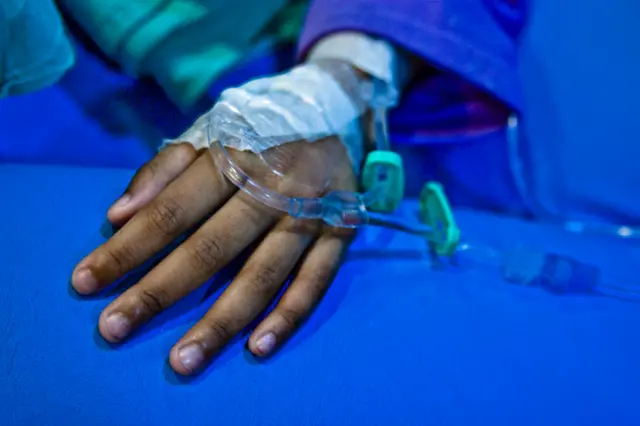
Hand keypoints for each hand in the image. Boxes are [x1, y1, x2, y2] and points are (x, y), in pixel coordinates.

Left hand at [71, 137, 356, 374]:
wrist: (335, 111)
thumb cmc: (260, 131)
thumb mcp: (210, 131)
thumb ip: (164, 170)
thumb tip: (119, 215)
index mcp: (235, 156)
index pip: (173, 208)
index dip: (128, 246)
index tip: (87, 281)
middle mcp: (274, 186)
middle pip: (212, 247)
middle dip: (160, 290)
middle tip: (116, 328)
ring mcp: (311, 213)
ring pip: (263, 274)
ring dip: (222, 319)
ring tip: (184, 359)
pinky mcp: (340, 233)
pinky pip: (316, 281)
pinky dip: (289, 315)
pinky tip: (258, 347)